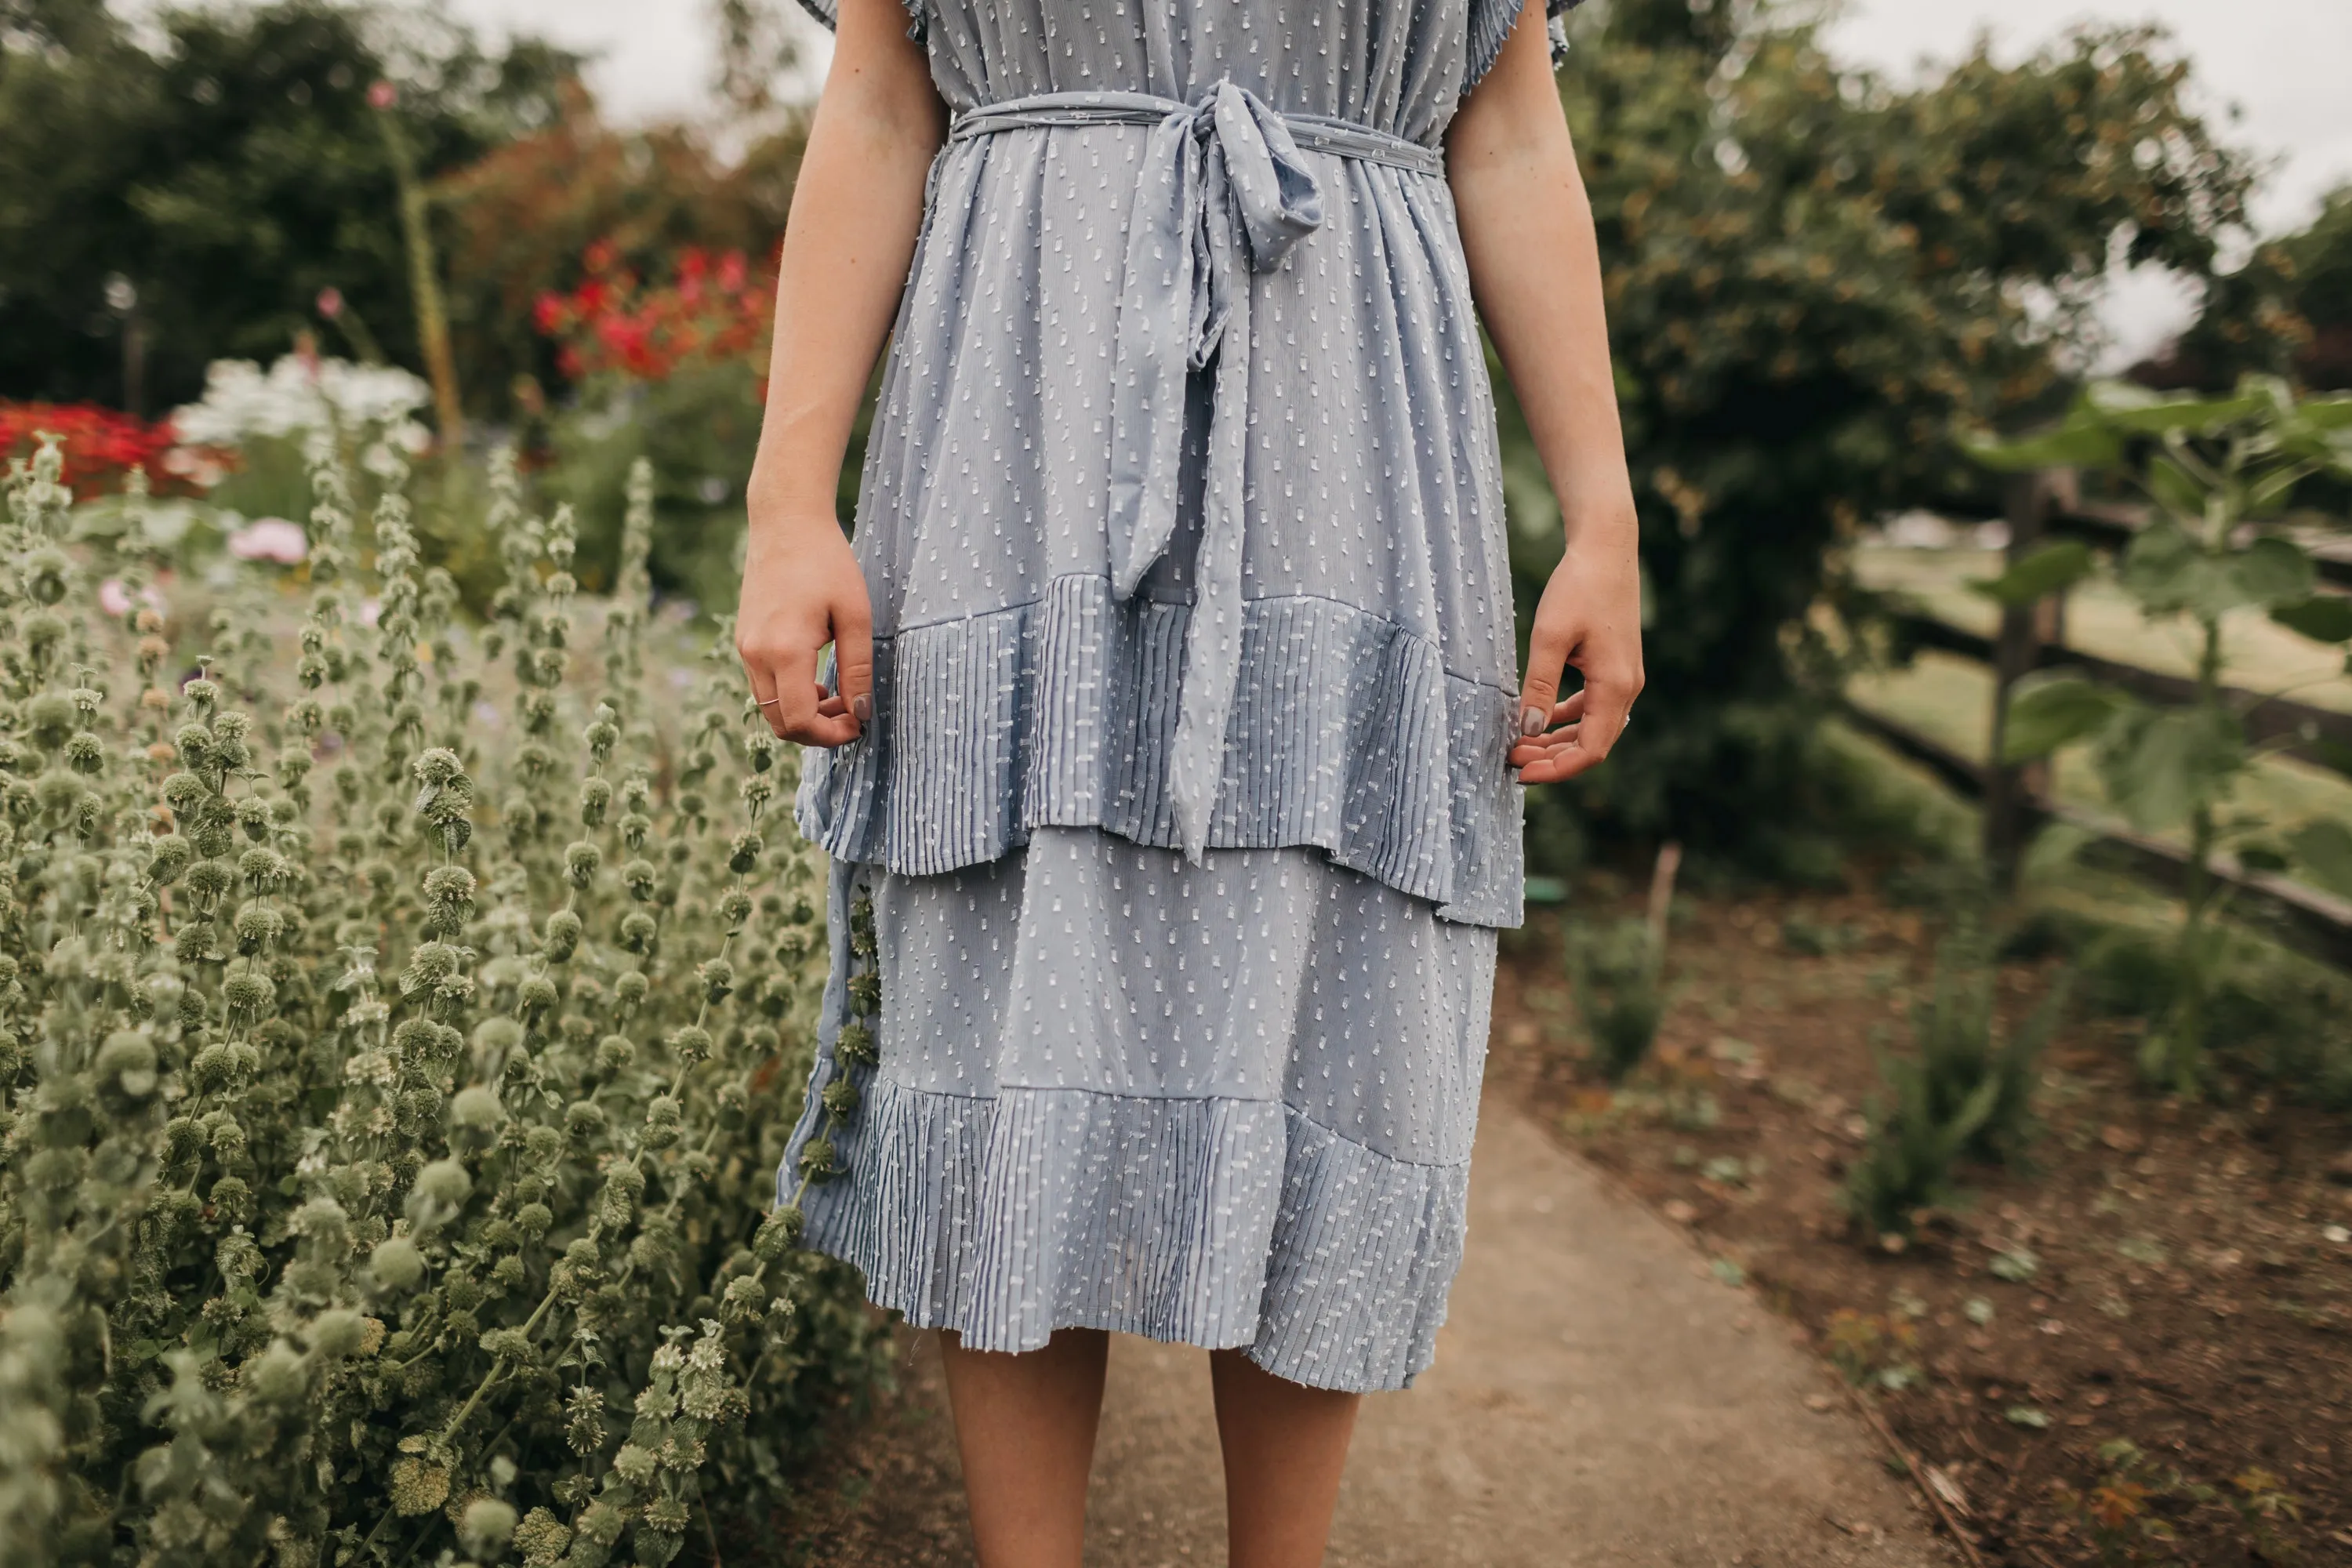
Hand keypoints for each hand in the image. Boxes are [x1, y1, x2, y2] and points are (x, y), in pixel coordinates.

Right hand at [734, 511, 872, 745]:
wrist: (785, 522)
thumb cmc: (827, 562)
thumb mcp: (855, 616)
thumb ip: (857, 669)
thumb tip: (861, 714)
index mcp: (784, 650)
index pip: (798, 721)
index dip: (829, 736)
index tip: (858, 727)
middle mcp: (756, 655)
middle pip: (779, 723)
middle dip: (816, 732)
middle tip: (851, 716)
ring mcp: (745, 648)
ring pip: (769, 707)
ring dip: (803, 714)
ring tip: (839, 695)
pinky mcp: (744, 640)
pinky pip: (764, 685)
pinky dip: (789, 695)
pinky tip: (818, 679)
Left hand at [1508, 530, 1643, 784]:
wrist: (1606, 548)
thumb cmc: (1578, 586)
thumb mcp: (1550, 636)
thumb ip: (1539, 686)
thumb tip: (1529, 730)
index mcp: (1615, 686)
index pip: (1590, 750)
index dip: (1556, 769)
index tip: (1521, 773)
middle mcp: (1627, 687)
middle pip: (1592, 744)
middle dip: (1552, 758)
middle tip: (1512, 760)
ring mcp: (1625, 677)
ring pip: (1592, 727)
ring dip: (1557, 739)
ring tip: (1521, 743)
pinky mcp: (1616, 666)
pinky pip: (1593, 706)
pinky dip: (1566, 717)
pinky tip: (1540, 716)